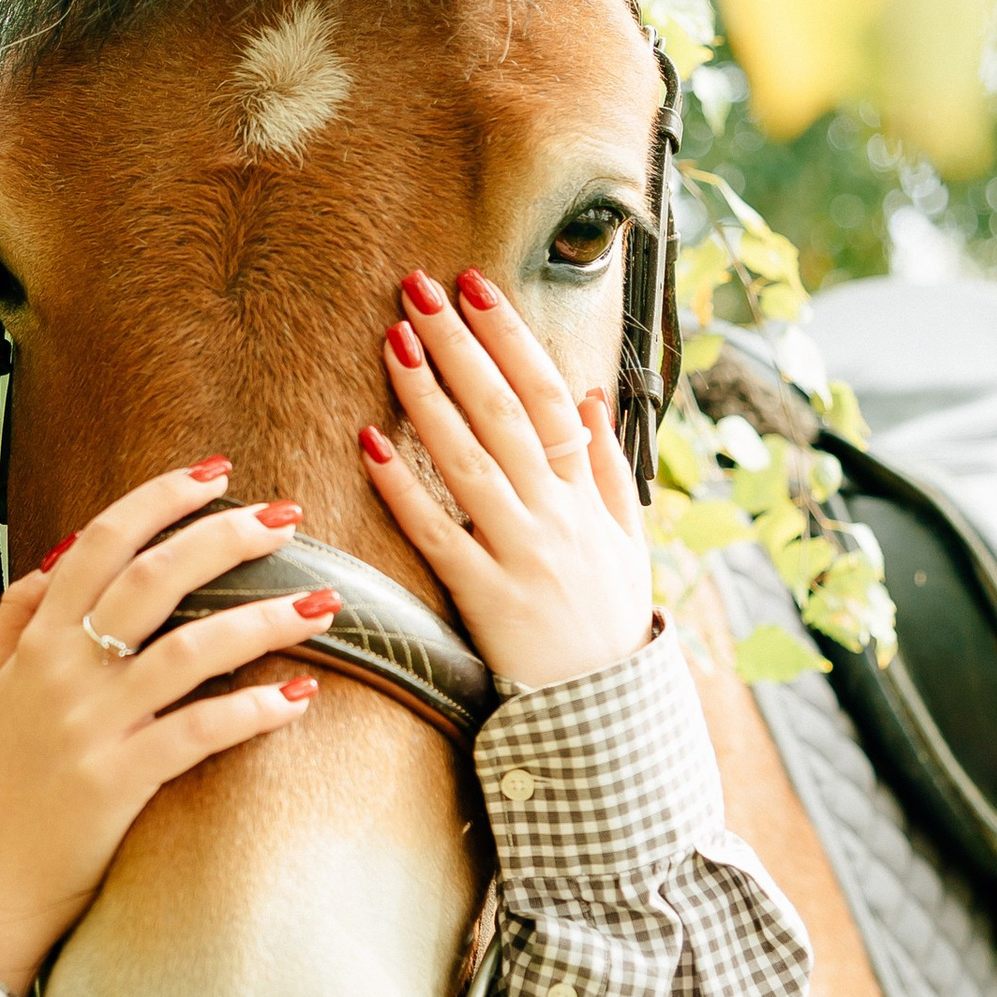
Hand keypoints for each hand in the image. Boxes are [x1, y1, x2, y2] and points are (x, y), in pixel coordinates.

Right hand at [0, 464, 335, 994]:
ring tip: (324, 604)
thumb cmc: (4, 777)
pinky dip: (251, 711)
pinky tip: (298, 697)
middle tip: (285, 516)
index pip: (99, 542)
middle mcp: (63, 670)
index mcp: (38, 638)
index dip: (158, 500)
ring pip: (187, 651)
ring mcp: (92, 725)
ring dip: (262, 620)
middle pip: (151, 580)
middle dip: (223, 538)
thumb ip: (20, 612)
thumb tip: (64, 551)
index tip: (215, 473)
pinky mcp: (120, 781)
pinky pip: (197, 733)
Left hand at [360, 269, 654, 692]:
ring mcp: (521, 553)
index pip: (548, 394)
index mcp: (586, 493)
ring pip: (470, 461)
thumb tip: (590, 395)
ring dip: (429, 397)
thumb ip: (607, 466)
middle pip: (504, 413)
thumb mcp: (627, 539)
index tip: (475, 287)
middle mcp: (556, 514)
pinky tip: (369, 442)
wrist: (604, 710)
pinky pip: (437, 534)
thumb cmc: (609, 618)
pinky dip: (404, 487)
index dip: (510, 338)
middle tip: (418, 289)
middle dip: (461, 346)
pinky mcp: (484, 597)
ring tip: (393, 341)